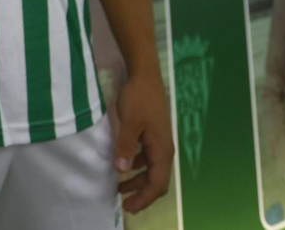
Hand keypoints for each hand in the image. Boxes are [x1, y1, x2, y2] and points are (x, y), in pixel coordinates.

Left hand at [113, 71, 173, 213]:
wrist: (145, 75)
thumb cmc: (138, 98)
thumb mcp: (130, 123)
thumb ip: (126, 147)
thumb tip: (121, 170)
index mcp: (162, 150)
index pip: (157, 184)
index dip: (144, 198)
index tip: (128, 207)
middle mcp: (164, 149)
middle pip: (157, 180)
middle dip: (142, 194)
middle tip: (124, 203)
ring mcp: (160, 142)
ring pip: (152, 170)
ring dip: (138, 180)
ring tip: (120, 187)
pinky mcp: (154, 134)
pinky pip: (148, 158)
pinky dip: (137, 166)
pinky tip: (124, 165)